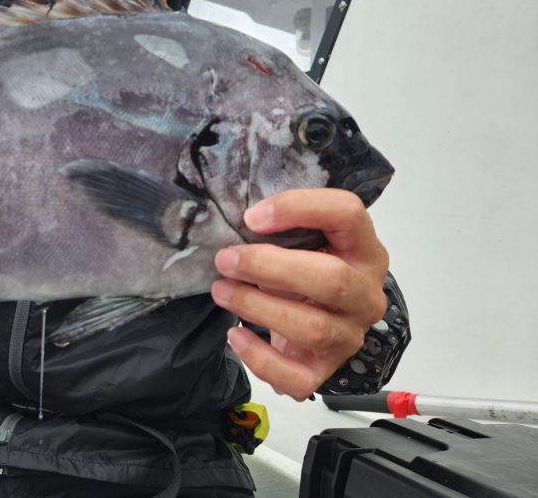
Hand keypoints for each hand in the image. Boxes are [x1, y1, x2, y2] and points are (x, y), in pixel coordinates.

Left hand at [210, 189, 388, 400]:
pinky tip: (236, 336)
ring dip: (257, 307)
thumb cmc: (307, 267)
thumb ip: (285, 225)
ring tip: (221, 291)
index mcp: (365, 250)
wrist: (321, 316)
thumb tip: (245, 220)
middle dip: (270, 267)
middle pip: (332, 279)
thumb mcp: (304, 238)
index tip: (251, 217)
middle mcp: (366, 295)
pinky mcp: (325, 370)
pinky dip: (261, 360)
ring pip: (313, 327)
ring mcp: (350, 336)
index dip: (299, 209)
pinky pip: (297, 377)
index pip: (348, 214)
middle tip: (225, 260)